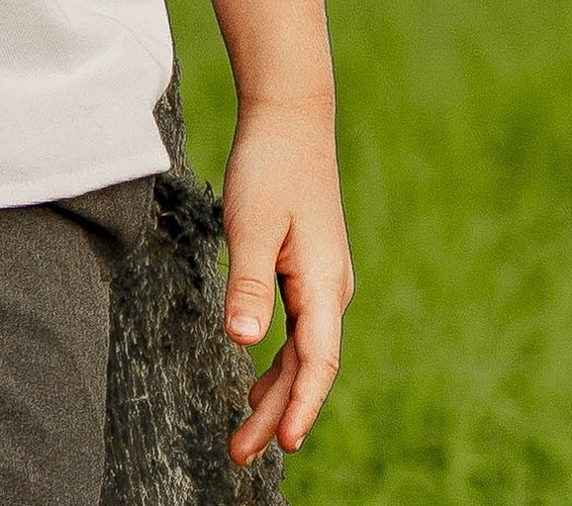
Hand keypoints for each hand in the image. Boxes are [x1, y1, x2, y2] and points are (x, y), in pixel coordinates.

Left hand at [220, 94, 349, 463]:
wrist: (291, 116)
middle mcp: (331, 290)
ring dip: (276, 392)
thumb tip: (243, 343)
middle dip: (277, 414)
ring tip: (245, 431)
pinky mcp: (307, 268)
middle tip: (241, 454)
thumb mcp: (252, 224)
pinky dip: (279, 360)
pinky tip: (257, 376)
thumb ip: (249, 284)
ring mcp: (321, 280)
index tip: (283, 445)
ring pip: (303, 352)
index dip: (300, 407)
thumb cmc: (271, 166)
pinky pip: (298, 330)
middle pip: (308, 368)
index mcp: (324, 284)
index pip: (317, 363)